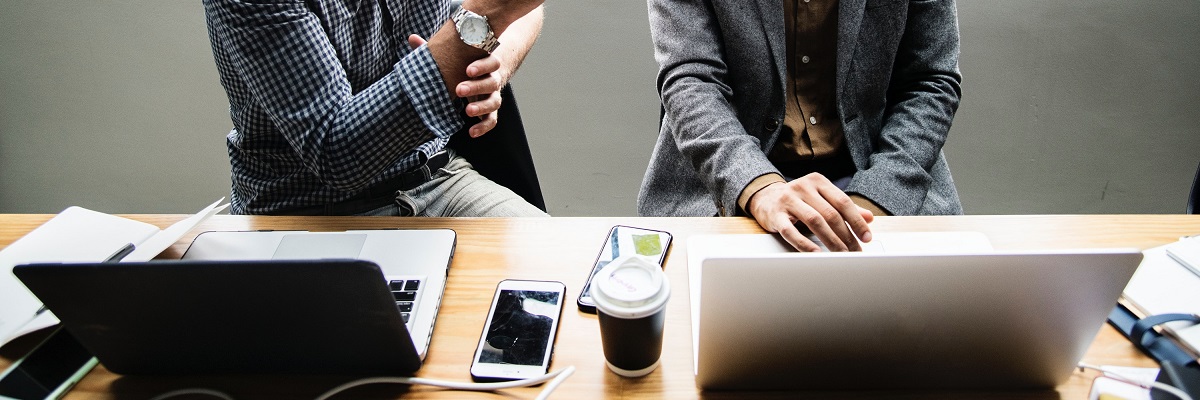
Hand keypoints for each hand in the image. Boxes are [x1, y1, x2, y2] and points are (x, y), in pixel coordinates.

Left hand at [411, 35, 503, 137]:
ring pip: (494, 102)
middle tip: (459, 90)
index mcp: (485, 63)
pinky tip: (472, 132)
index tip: (468, 70)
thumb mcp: (452, 56)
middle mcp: (492, 78)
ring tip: (467, 111)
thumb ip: (433, 48)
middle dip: (476, 87)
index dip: (482, 66)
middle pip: (492, 82)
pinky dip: (483, 127)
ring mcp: (492, 95)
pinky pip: (492, 120)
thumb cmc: (462, 63)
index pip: (491, 62)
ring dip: (481, 107)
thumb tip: (412, 38)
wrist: (481, 74)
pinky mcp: (490, 110)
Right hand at [747, 173, 874, 251]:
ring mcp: (788, 200)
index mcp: (818, 182)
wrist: (765, 197)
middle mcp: (803, 187)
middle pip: (830, 214)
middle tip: (854, 251)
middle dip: (846, 235)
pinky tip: (815, 253)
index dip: (857, 221)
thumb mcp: (821, 199)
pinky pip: (791, 232)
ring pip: (814, 221)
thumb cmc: (798, 200)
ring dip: (830, 241)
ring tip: (840, 254)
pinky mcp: (775, 215)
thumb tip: (869, 218)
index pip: (843, 202)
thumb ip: (843, 207)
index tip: (866, 237)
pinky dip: (805, 244)